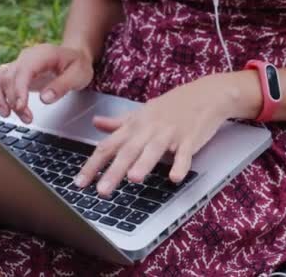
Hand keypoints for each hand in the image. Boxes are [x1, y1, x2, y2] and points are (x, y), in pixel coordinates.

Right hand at [0, 44, 94, 122]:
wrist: (75, 56)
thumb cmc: (78, 64)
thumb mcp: (79, 74)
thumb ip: (63, 86)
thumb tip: (45, 98)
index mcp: (40, 55)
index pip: (23, 71)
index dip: (19, 90)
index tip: (20, 107)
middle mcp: (25, 58)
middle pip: (9, 78)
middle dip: (13, 100)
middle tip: (26, 118)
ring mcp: (18, 65)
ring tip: (7, 114)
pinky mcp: (16, 73)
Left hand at [74, 72, 261, 196]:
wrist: (206, 94)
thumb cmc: (173, 106)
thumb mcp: (143, 112)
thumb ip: (119, 122)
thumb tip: (96, 123)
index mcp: (135, 125)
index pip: (108, 146)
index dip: (93, 164)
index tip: (79, 183)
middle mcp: (149, 129)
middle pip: (128, 151)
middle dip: (114, 171)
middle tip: (102, 191)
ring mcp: (170, 134)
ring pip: (154, 150)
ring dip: (144, 164)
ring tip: (133, 179)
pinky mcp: (189, 139)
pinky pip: (184, 154)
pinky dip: (180, 165)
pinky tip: (175, 177)